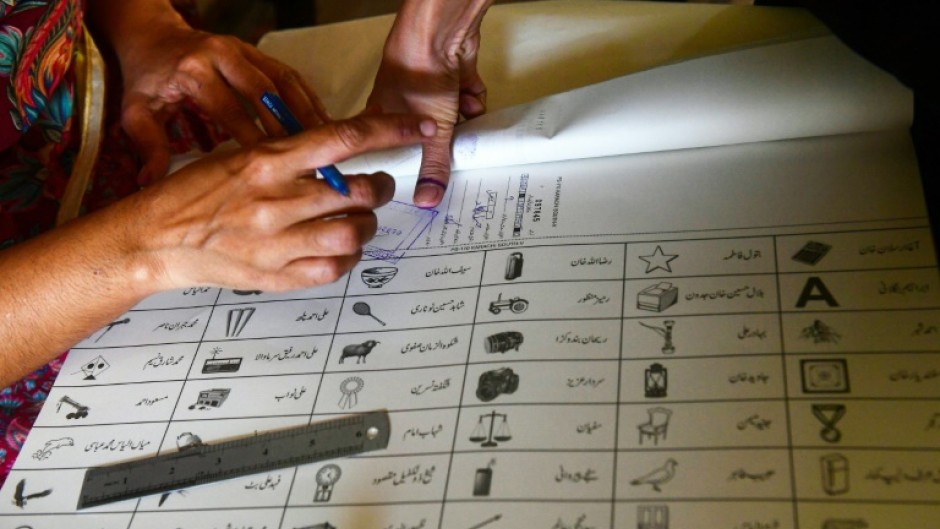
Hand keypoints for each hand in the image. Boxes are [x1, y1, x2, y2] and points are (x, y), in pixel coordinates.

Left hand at [88, 0, 328, 183]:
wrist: (153, 37)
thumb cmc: (148, 77)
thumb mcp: (137, 111)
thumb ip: (148, 146)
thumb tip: (151, 182)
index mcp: (193, 70)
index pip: (231, 109)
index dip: (254, 140)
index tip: (271, 170)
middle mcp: (222, 54)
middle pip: (266, 93)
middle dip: (289, 128)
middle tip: (308, 160)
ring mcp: (244, 50)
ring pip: (285, 81)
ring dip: (307, 112)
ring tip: (326, 143)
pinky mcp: (257, 52)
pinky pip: (290, 74)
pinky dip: (308, 98)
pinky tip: (321, 122)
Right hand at [129, 113, 435, 290]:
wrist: (154, 238)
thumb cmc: (196, 193)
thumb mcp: (240, 155)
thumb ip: (291, 156)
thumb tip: (342, 155)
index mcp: (268, 160)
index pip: (345, 137)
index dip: (392, 130)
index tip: (419, 127)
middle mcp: (275, 200)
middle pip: (358, 191)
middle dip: (379, 188)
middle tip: (375, 188)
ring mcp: (276, 242)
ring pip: (354, 232)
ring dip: (366, 225)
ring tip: (358, 220)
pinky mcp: (275, 276)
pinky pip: (334, 268)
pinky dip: (346, 258)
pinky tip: (337, 248)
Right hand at [367, 0, 492, 207]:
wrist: (439, 33)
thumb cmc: (417, 74)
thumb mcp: (429, 133)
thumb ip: (433, 167)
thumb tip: (427, 199)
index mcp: (381, 116)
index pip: (391, 149)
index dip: (407, 162)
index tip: (419, 176)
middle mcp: (402, 102)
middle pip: (425, 135)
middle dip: (443, 140)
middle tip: (449, 150)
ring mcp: (427, 87)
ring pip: (450, 117)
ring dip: (461, 119)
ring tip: (461, 118)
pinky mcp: (450, 75)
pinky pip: (465, 97)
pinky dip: (471, 99)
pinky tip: (469, 96)